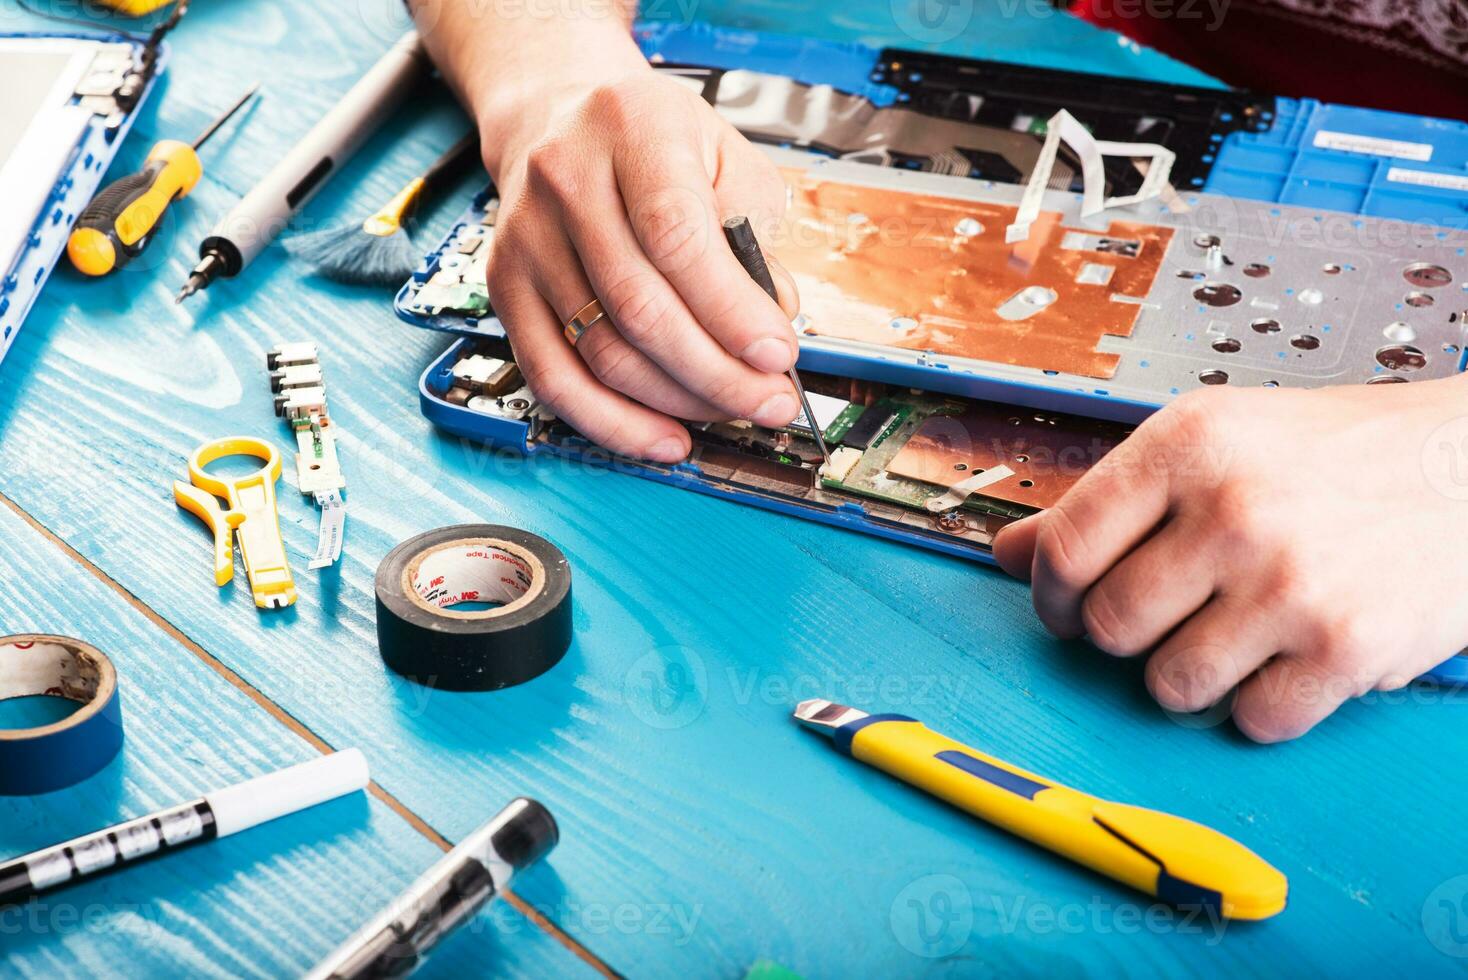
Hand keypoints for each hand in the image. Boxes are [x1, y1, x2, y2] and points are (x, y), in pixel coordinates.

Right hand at [479, 70, 801, 461]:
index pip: (676, 237)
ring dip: (676, 400)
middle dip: (716, 372)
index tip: (778, 355)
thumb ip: (754, 231)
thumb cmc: (653, 140)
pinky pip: (552, 377)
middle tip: (768, 401)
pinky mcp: (503, 287)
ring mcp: (526, 239)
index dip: (730, 310)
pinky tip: (663, 437)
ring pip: (601, 352)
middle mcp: (565, 180)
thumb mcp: (724, 154)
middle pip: (639, 307)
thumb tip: (772, 318)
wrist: (557, 118)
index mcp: (631, 128)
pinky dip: (613, 422)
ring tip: (731, 412)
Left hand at [993, 377, 1467, 740]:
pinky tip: (1284, 658)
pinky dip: (1259, 705)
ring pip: (1169, 684)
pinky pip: (1249, 720)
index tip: (1063, 605)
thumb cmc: (1334, 455)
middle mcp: (1233, 508)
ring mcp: (1290, 581)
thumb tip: (1007, 554)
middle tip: (1160, 616)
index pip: (1064, 546)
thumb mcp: (1212, 444)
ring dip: (1188, 675)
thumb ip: (1105, 501)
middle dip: (1120, 636)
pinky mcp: (1344, 648)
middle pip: (1108, 626)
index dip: (1047, 592)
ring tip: (1230, 633)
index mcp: (1187, 443)